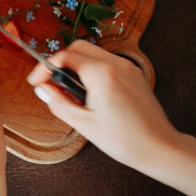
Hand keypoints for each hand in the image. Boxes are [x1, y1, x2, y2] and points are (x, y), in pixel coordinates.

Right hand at [27, 40, 181, 170]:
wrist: (159, 148)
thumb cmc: (123, 140)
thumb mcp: (83, 124)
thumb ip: (58, 103)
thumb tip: (42, 89)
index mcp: (101, 74)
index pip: (64, 57)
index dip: (45, 67)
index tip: (36, 82)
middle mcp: (116, 64)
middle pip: (78, 47)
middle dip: (60, 61)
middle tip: (51, 82)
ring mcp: (128, 67)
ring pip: (93, 53)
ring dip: (76, 65)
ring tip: (70, 91)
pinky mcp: (134, 74)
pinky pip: (107, 62)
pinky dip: (92, 69)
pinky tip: (89, 92)